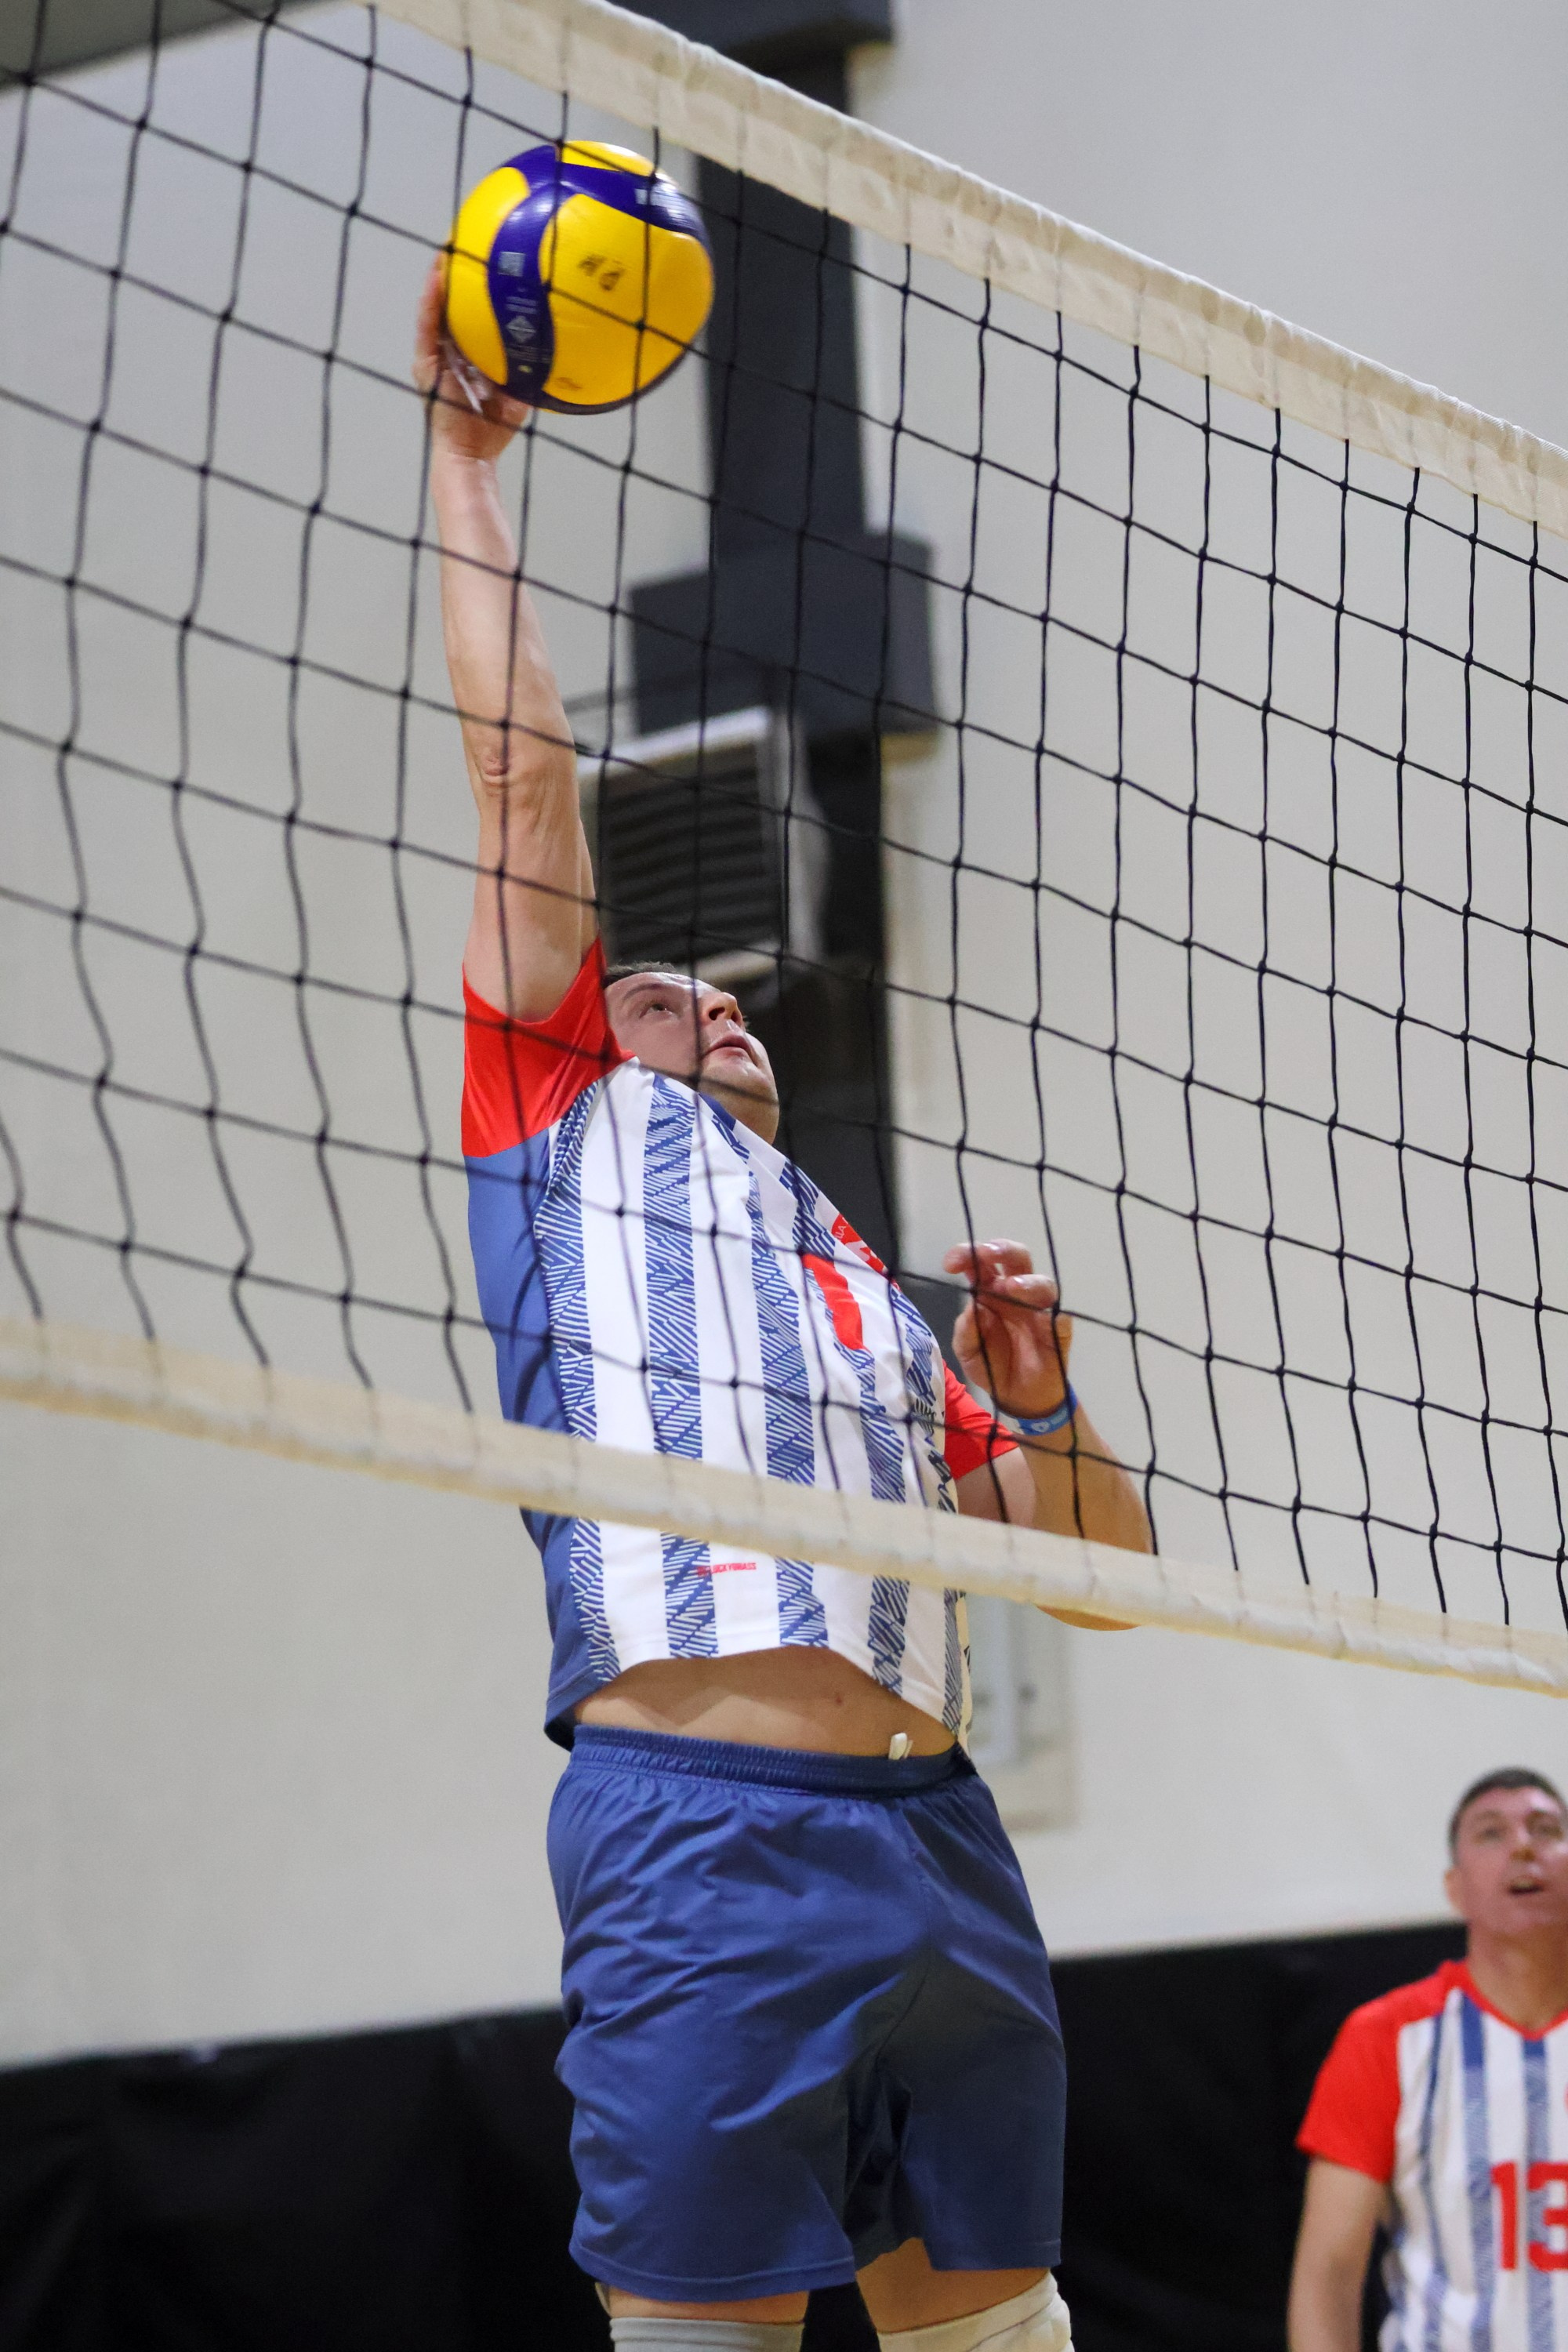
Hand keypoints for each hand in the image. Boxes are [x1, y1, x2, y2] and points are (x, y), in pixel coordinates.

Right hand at [413, 257, 528, 463]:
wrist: (469, 458)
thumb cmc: (493, 434)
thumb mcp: (518, 396)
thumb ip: (530, 374)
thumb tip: (560, 355)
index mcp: (467, 362)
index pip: (470, 321)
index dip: (475, 295)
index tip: (486, 267)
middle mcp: (447, 357)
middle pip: (450, 310)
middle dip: (456, 279)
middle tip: (465, 247)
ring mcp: (434, 360)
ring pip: (434, 311)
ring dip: (438, 280)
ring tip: (446, 250)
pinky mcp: (426, 366)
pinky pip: (428, 326)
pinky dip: (431, 301)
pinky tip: (438, 276)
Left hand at [943, 1238, 1072, 1422]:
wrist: (1016, 1397)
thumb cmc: (990, 1364)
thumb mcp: (968, 1351)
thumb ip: (967, 1330)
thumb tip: (973, 1306)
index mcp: (989, 1291)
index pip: (980, 1264)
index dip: (966, 1255)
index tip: (949, 1263)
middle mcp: (1015, 1293)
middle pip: (1016, 1258)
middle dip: (1001, 1249)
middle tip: (986, 1253)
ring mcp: (1039, 1310)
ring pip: (1041, 1282)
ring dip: (1027, 1281)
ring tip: (1012, 1287)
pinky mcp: (1057, 1331)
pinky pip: (1060, 1317)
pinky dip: (1052, 1315)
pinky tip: (1043, 1318)